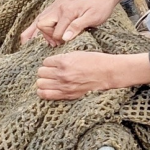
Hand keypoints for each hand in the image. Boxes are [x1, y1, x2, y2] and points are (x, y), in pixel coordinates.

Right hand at [25, 0, 120, 46]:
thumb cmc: (101, 8)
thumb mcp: (92, 19)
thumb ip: (77, 27)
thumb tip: (64, 38)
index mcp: (67, 12)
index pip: (55, 31)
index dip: (59, 40)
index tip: (65, 44)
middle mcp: (61, 9)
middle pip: (42, 24)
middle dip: (47, 35)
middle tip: (57, 43)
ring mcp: (61, 8)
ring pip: (44, 21)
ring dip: (48, 32)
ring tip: (58, 39)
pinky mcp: (63, 9)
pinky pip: (50, 20)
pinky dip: (52, 28)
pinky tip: (61, 33)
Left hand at [35, 51, 149, 99]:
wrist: (108, 73)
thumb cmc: (95, 61)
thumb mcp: (77, 53)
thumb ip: (62, 58)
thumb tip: (50, 62)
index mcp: (64, 61)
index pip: (45, 62)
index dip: (49, 63)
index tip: (54, 64)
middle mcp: (62, 73)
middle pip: (41, 73)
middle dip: (45, 72)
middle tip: (51, 72)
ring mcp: (64, 85)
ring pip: (40, 84)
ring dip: (43, 82)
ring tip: (49, 81)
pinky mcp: (67, 94)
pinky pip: (46, 95)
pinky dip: (43, 92)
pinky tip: (47, 89)